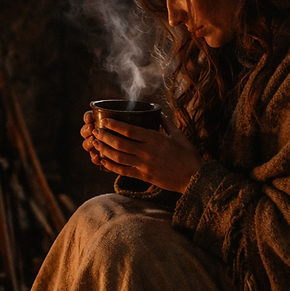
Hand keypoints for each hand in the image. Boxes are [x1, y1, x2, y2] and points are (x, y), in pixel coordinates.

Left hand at [84, 111, 203, 191]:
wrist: (194, 178)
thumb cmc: (188, 155)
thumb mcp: (179, 135)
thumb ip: (166, 123)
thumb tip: (157, 112)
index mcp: (155, 139)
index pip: (130, 130)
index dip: (114, 125)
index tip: (105, 120)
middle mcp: (147, 152)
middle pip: (120, 143)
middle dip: (105, 136)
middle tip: (95, 131)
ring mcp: (144, 165)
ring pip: (119, 157)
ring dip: (105, 150)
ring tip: (96, 144)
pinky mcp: (144, 176)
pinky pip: (124, 171)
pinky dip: (111, 166)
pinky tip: (103, 161)